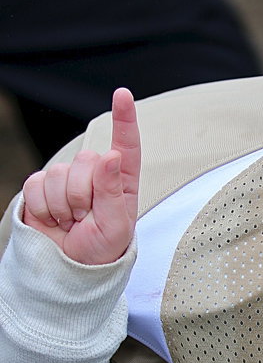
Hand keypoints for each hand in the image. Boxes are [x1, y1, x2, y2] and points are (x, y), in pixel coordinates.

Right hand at [22, 89, 140, 265]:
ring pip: (59, 174)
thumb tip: (110, 156)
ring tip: (71, 222)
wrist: (68, 268)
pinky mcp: (41, 186)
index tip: (122, 95)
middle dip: (83, 195)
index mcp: (121, 181)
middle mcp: (95, 173)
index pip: (126, 145)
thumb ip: (112, 192)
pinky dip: (44, 207)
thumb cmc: (101, 250)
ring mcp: (66, 178)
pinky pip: (36, 185)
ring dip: (63, 205)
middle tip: (86, 219)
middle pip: (86, 162)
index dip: (124, 119)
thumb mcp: (116, 227)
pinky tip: (54, 219)